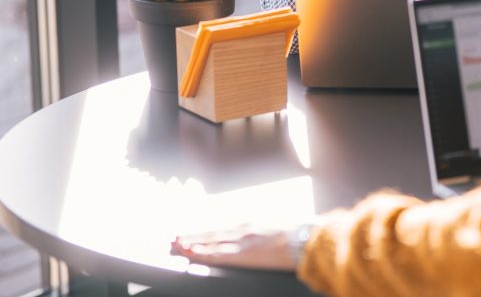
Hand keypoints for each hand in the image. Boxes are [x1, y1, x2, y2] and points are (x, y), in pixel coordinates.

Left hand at [171, 224, 298, 271]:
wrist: (307, 238)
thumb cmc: (298, 235)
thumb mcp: (277, 229)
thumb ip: (263, 233)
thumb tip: (260, 237)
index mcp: (250, 226)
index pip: (220, 231)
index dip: (203, 233)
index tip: (189, 234)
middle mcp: (242, 230)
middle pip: (211, 234)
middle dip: (191, 237)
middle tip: (173, 238)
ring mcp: (242, 241)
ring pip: (210, 243)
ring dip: (191, 243)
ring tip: (175, 245)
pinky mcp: (244, 254)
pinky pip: (218, 254)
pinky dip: (202, 253)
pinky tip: (190, 253)